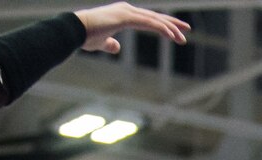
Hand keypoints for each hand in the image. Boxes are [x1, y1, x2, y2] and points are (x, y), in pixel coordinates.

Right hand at [74, 2, 188, 52]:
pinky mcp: (125, 17)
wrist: (74, 30)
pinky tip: (172, 35)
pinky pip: (148, 22)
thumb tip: (117, 47)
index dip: (163, 24)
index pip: (148, 19)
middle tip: (187, 29)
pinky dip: (161, 28)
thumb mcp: (101, 43)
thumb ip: (110, 44)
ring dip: (170, 28)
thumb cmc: (85, 36)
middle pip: (155, 16)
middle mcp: (127, 10)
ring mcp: (126, 11)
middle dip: (172, 23)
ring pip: (154, 19)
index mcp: (123, 14)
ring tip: (182, 37)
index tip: (176, 31)